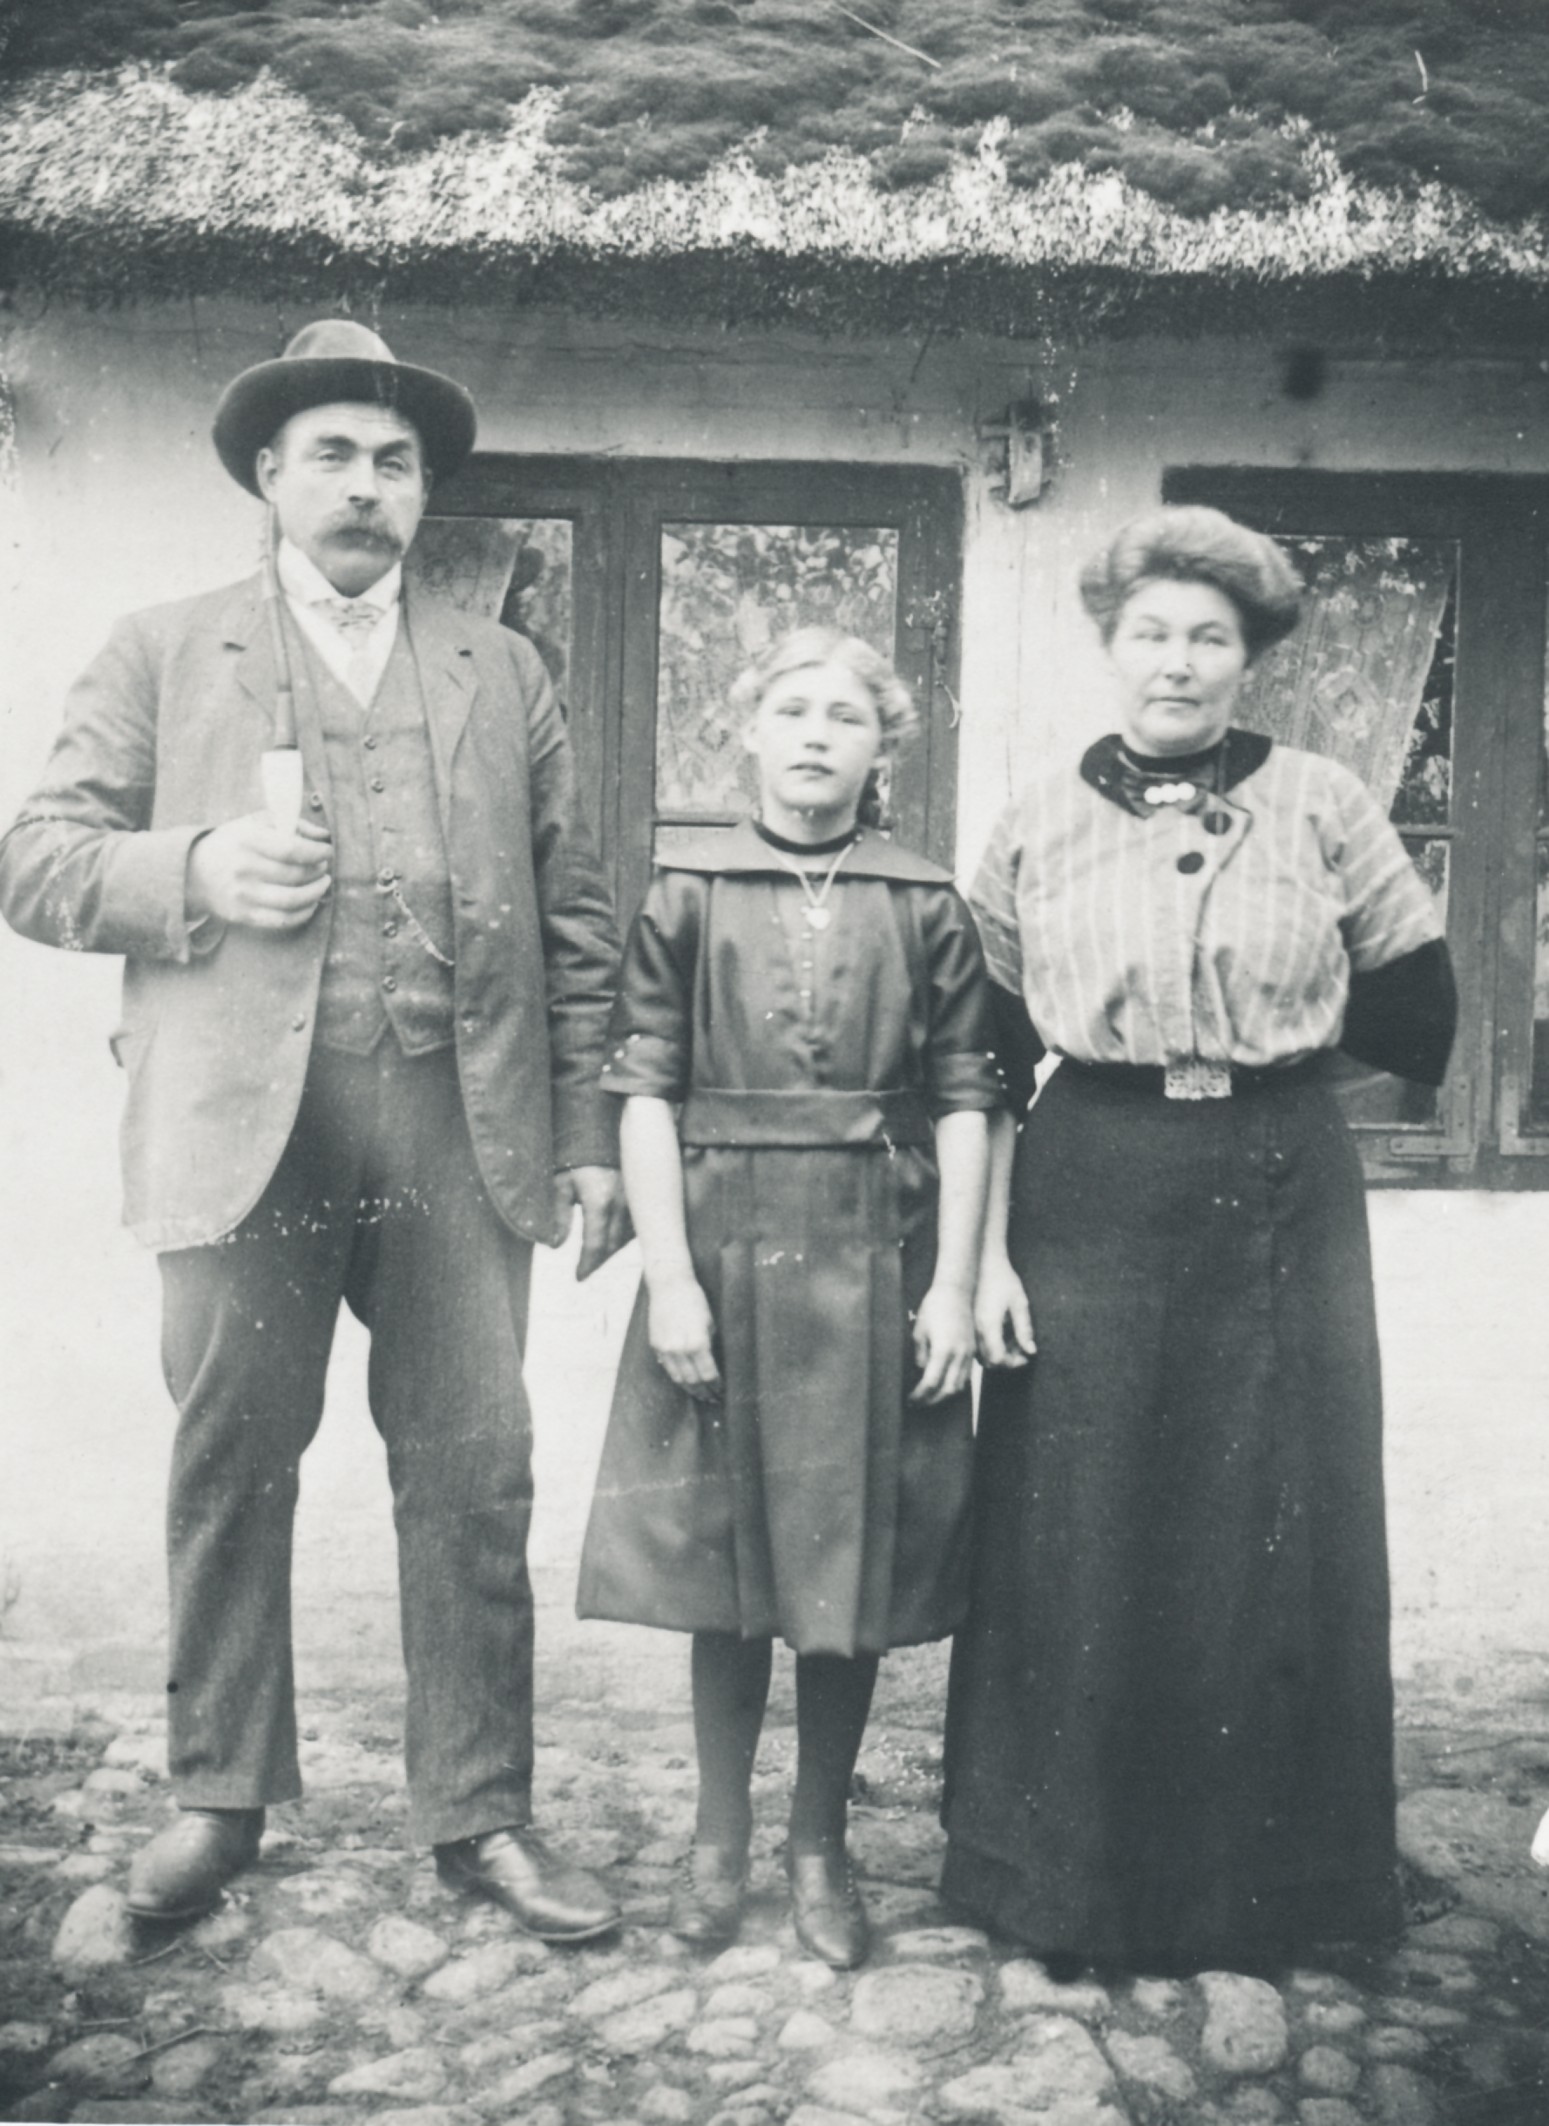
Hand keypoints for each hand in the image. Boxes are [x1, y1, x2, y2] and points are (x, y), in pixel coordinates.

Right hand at [186, 814, 331, 930]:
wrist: (192, 873)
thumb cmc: (232, 844)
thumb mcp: (254, 823)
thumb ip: (290, 823)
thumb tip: (323, 835)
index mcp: (247, 840)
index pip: (291, 849)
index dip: (317, 852)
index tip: (328, 851)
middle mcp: (244, 868)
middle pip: (296, 874)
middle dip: (318, 871)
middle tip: (323, 867)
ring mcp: (243, 895)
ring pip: (293, 899)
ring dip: (316, 893)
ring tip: (322, 884)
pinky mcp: (243, 915)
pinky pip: (282, 920)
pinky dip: (304, 913)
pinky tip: (311, 903)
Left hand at [552, 1165, 630, 1279]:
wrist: (597, 1131)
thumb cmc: (574, 1156)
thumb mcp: (560, 1184)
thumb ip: (559, 1215)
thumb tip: (555, 1244)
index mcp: (600, 1202)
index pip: (595, 1245)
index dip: (587, 1264)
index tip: (578, 1277)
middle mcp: (622, 1203)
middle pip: (612, 1245)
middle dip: (598, 1261)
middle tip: (586, 1270)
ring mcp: (634, 1198)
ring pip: (627, 1236)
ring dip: (612, 1250)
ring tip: (597, 1258)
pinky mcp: (640, 1193)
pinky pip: (636, 1223)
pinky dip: (624, 1236)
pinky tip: (614, 1239)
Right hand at [647, 1274, 720, 1401]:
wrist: (669, 1284)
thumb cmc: (694, 1300)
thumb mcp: (709, 1323)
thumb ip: (709, 1344)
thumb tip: (711, 1363)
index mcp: (698, 1343)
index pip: (708, 1374)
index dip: (716, 1385)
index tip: (721, 1390)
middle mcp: (680, 1349)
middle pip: (693, 1380)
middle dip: (704, 1392)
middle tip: (712, 1398)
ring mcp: (665, 1348)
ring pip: (678, 1378)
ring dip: (690, 1389)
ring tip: (699, 1395)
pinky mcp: (655, 1345)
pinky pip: (667, 1367)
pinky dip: (677, 1377)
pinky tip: (685, 1381)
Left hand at [910, 1282, 976, 1403]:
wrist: (956, 1290)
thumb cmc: (934, 1307)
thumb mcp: (919, 1331)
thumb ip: (921, 1355)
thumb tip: (922, 1371)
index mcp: (943, 1350)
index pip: (931, 1383)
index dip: (920, 1395)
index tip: (910, 1399)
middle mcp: (959, 1354)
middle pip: (947, 1390)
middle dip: (932, 1400)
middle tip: (918, 1403)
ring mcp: (968, 1352)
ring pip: (959, 1385)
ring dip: (944, 1395)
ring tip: (929, 1397)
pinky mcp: (972, 1349)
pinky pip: (966, 1374)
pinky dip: (954, 1384)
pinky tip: (943, 1384)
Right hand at [975, 1254, 1035, 1367]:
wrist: (984, 1262)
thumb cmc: (1004, 1280)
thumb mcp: (1020, 1304)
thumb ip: (1025, 1329)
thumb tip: (1031, 1351)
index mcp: (989, 1325)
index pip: (998, 1359)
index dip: (1014, 1363)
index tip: (1026, 1356)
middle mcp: (975, 1329)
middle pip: (989, 1361)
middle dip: (1007, 1360)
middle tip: (1021, 1348)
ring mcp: (969, 1327)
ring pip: (981, 1355)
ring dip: (998, 1354)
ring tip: (1012, 1340)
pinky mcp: (968, 1323)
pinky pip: (977, 1345)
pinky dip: (989, 1346)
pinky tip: (1001, 1333)